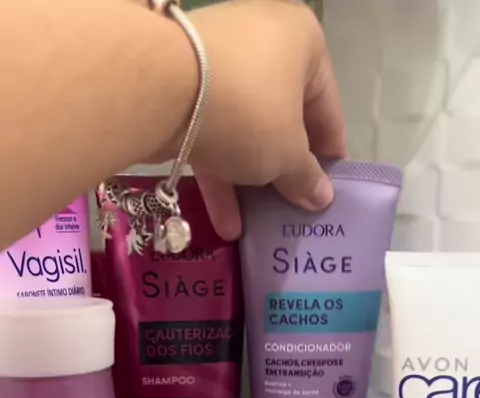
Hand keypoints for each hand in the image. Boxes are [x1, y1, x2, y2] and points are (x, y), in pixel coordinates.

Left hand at [186, 0, 345, 238]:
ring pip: (244, 131)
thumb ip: (306, 178)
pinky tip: (225, 224)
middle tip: (292, 210)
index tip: (328, 191)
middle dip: (284, 170)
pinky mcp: (182, 87)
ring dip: (249, 182)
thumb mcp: (287, 155)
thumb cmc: (249, 112)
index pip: (327, 107)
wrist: (159, 90)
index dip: (329, 155)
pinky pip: (211, 135)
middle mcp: (262, 42)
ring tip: (258, 226)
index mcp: (303, 42)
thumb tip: (321, 197)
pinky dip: (219, 175)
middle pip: (282, 119)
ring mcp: (218, 63)